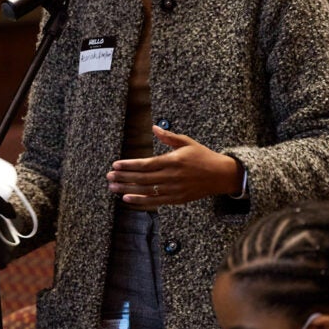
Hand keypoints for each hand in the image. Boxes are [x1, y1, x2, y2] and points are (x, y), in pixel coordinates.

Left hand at [106, 126, 241, 209]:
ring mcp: (174, 189)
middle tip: (108, 177)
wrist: (221, 175)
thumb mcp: (187, 142)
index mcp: (173, 161)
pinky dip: (141, 201)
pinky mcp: (177, 199)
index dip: (130, 165)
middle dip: (124, 178)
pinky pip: (155, 201)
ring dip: (128, 189)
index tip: (115, 165)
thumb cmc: (203, 156)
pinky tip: (127, 198)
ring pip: (147, 191)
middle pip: (143, 178)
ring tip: (113, 188)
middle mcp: (172, 176)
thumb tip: (154, 128)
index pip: (146, 164)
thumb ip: (169, 137)